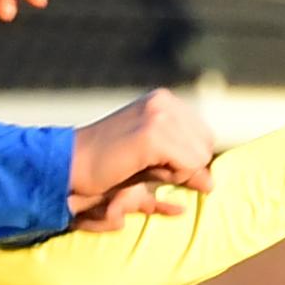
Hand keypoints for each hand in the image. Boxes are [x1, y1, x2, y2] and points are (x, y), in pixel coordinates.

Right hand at [67, 85, 215, 228]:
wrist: (72, 165)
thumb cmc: (109, 166)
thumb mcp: (153, 163)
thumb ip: (183, 167)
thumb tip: (212, 184)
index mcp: (164, 100)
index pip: (204, 137)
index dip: (185, 160)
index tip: (152, 162)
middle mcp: (164, 101)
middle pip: (205, 147)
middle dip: (183, 167)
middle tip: (147, 166)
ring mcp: (159, 115)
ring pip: (199, 158)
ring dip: (175, 174)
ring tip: (142, 166)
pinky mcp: (153, 134)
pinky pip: (188, 166)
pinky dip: (171, 177)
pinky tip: (142, 168)